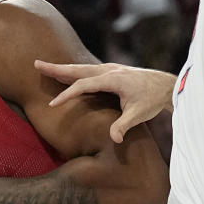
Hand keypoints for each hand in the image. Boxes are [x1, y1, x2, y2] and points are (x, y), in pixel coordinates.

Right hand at [34, 60, 175, 142]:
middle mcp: (109, 70)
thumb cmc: (152, 99)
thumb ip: (124, 126)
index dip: (66, 95)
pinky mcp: (112, 71)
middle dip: (56, 68)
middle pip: (77, 69)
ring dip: (63, 68)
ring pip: (81, 68)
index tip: (52, 104)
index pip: (83, 85)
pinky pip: (88, 70)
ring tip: (45, 67)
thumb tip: (114, 140)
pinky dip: (74, 71)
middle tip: (36, 64)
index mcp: (113, 79)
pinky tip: (68, 74)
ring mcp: (110, 69)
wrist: (167, 85)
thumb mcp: (139, 114)